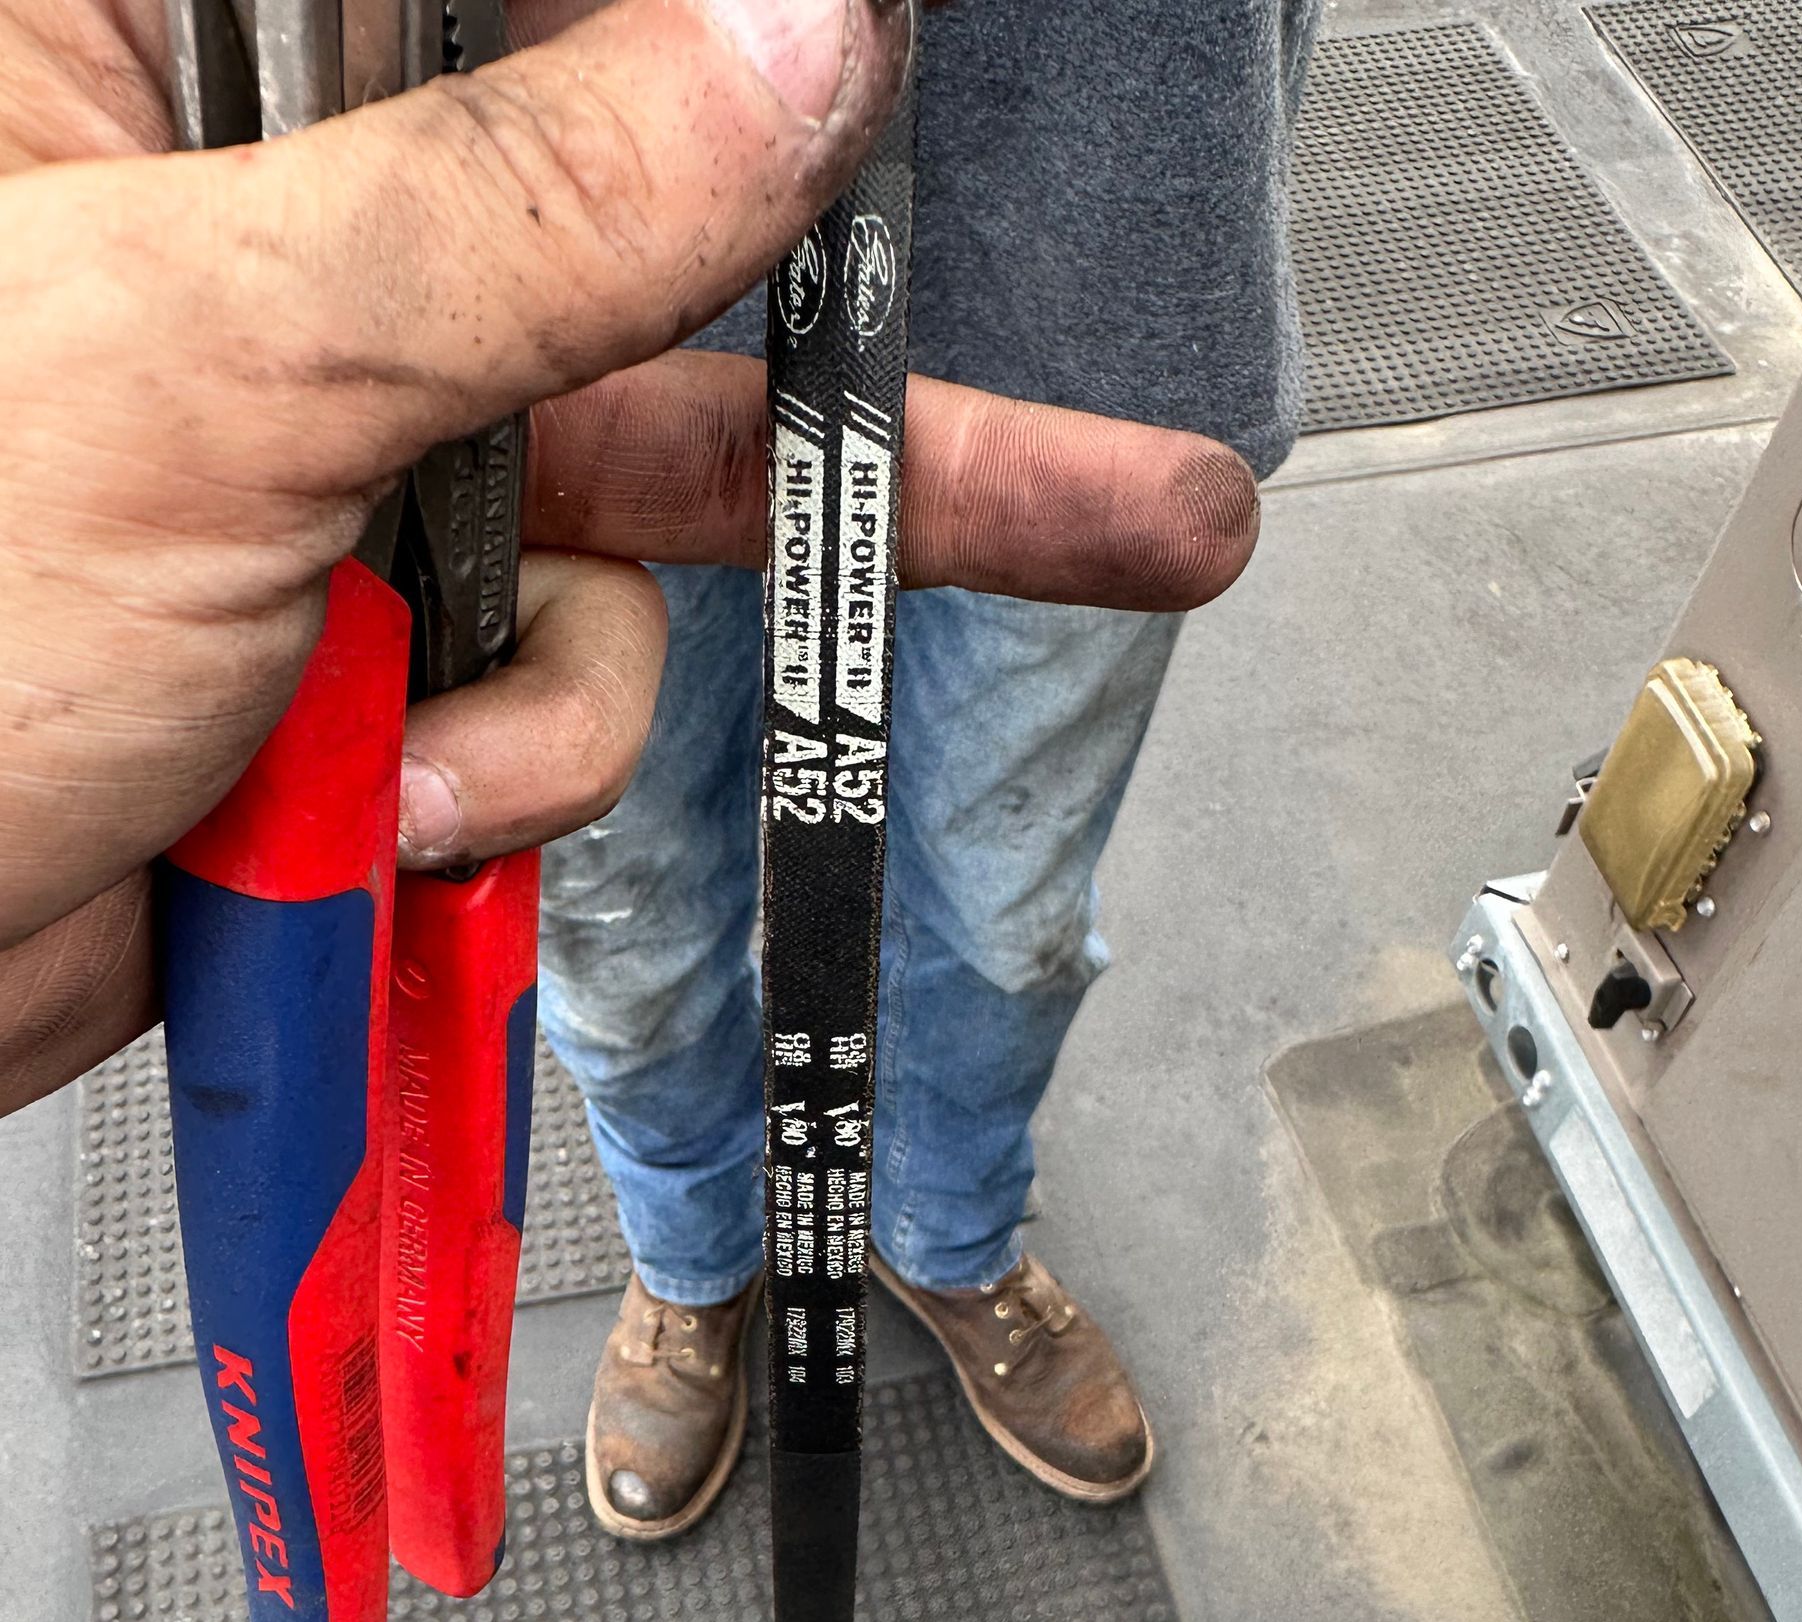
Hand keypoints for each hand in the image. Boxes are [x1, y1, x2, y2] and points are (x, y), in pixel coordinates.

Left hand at [0, 0, 1259, 1107]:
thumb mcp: (210, 374)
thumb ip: (524, 209)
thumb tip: (787, 44)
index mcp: (129, 47)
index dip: (697, 34)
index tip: (871, 62)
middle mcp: (251, 224)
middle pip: (621, 234)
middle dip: (825, 388)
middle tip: (1115, 468)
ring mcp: (330, 443)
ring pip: (624, 501)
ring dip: (570, 671)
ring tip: (426, 761)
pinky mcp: (375, 624)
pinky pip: (565, 670)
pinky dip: (506, 767)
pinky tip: (373, 807)